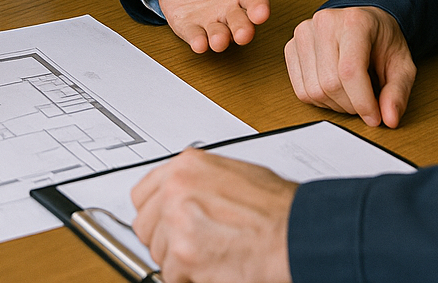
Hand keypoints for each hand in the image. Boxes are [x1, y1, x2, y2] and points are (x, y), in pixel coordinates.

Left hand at [132, 148, 294, 282]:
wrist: (295, 233)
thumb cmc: (276, 207)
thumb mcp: (232, 174)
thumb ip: (199, 183)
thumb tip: (185, 196)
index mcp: (187, 165)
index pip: (142, 193)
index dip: (154, 213)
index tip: (160, 223)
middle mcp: (177, 188)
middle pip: (144, 225)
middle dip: (164, 239)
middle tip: (189, 244)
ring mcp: (178, 221)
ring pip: (158, 253)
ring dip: (179, 260)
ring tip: (211, 253)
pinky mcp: (184, 255)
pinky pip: (172, 276)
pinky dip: (190, 278)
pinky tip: (214, 266)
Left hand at [157, 0, 295, 52]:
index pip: (256, 0)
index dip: (259, 8)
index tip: (261, 13)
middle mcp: (231, 8)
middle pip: (241, 23)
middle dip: (243, 30)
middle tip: (244, 34)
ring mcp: (211, 20)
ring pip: (221, 35)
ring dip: (221, 39)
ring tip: (219, 40)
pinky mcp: (190, 28)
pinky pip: (196, 37)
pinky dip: (198, 43)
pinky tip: (199, 44)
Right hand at [285, 5, 415, 127]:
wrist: (365, 22)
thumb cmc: (382, 41)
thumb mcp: (402, 65)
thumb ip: (397, 92)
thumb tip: (389, 118)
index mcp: (355, 21)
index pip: (350, 71)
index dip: (363, 102)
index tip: (375, 117)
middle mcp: (325, 23)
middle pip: (330, 84)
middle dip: (351, 105)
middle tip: (365, 102)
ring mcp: (304, 33)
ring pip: (313, 91)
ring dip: (335, 104)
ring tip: (350, 93)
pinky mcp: (292, 46)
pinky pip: (300, 90)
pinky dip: (319, 99)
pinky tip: (333, 89)